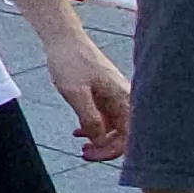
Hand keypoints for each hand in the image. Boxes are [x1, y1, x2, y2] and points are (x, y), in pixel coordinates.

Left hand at [46, 33, 132, 163]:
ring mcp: (114, 97)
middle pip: (124, 135)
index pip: (130, 136)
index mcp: (124, 98)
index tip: (91, 153)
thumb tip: (100, 140)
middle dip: (105, 148)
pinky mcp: (104, 95)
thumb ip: (90, 118)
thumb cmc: (70, 61)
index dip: (112, 150)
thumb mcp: (76, 93)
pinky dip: (93, 128)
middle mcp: (124, 99)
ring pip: (114, 128)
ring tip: (81, 146)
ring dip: (99, 140)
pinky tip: (78, 132)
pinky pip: (104, 119)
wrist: (63, 39)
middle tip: (84, 153)